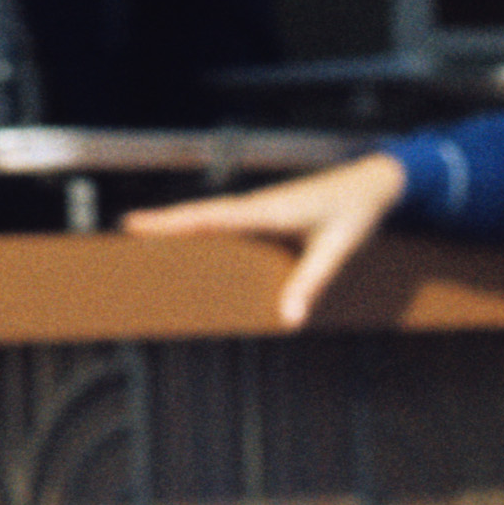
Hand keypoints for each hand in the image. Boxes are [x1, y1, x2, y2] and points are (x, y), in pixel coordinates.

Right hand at [125, 153, 409, 329]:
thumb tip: (288, 320)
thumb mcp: (337, 251)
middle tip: (126, 230)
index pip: (209, 217)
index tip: (135, 224)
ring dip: (182, 225)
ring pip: (214, 217)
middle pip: (202, 216)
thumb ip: (311, 283)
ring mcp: (263, 207)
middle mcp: (259, 205)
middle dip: (164, 223)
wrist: (376, 184)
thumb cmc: (358, 213)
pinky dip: (205, 228)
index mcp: (268, 210)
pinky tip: (196, 245)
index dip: (171, 222)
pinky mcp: (271, 213)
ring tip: (148, 240)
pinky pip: (230, 222)